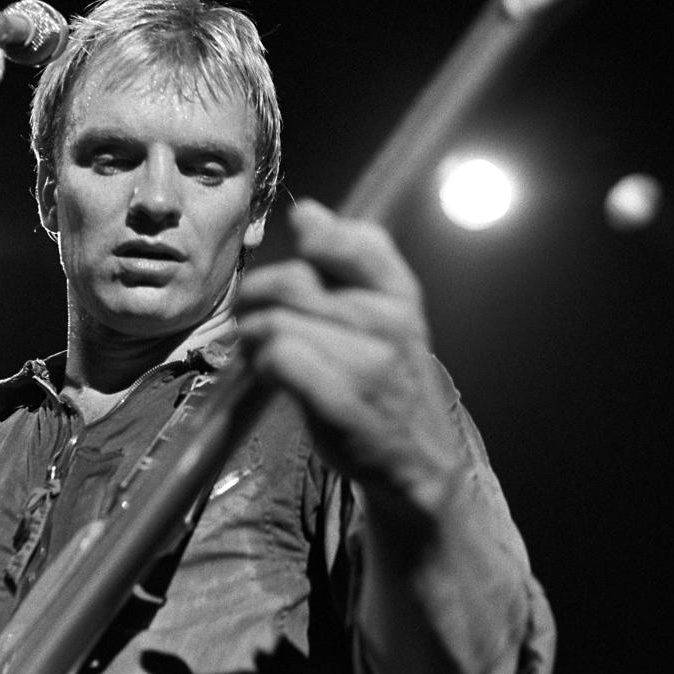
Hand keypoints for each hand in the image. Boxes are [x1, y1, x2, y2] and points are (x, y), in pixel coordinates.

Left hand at [236, 199, 463, 512]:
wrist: (420, 463)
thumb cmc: (388, 385)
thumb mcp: (384, 316)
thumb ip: (347, 262)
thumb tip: (307, 210)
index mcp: (401, 295)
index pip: (358, 240)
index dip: (316, 243)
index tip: (300, 270)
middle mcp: (391, 323)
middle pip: (293, 282)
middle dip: (257, 298)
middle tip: (253, 319)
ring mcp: (370, 365)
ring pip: (277, 322)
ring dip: (253, 337)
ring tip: (260, 353)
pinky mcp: (343, 402)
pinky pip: (280, 358)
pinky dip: (262, 364)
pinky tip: (269, 376)